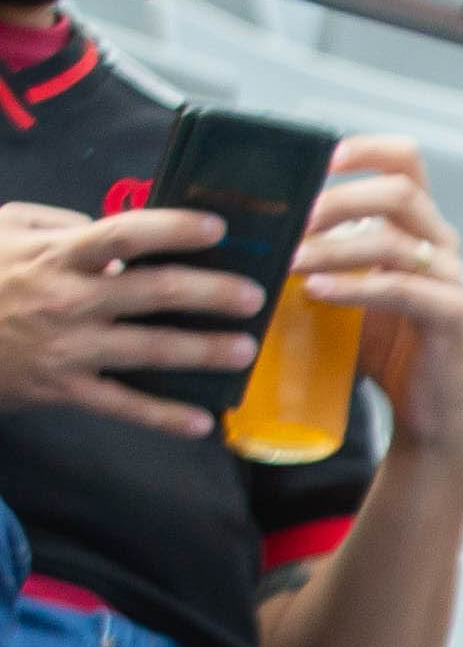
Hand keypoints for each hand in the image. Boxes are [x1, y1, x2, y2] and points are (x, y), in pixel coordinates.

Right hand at [0, 202, 263, 435]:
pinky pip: (123, 406)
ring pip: (150, 350)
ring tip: (244, 351)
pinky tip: (202, 423)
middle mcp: (70, 300)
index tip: (217, 229)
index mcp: (58, 256)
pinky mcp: (64, 388)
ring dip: (203, 351)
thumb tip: (111, 235)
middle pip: (155, 292)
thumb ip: (57, 223)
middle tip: (254, 297)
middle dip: (212, 293)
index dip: (172, 229)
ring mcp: (70, 347)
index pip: (124, 235)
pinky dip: (163, 417)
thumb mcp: (5, 231)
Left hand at [296, 141, 462, 461]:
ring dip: (332, 246)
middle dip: (335, 200)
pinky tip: (317, 292)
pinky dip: (354, 287)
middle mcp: (439, 245)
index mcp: (415, 227)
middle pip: (399, 191)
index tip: (319, 159)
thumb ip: (313, 256)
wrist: (431, 409)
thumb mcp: (340, 287)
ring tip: (289, 263)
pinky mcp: (452, 317)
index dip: (363, 148)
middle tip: (290, 221)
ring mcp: (449, 280)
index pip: (404, 161)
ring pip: (393, 239)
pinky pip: (403, 289)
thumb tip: (240, 231)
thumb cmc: (383, 346)